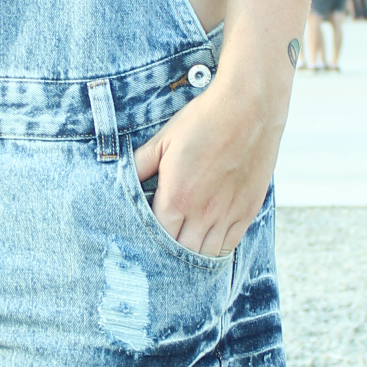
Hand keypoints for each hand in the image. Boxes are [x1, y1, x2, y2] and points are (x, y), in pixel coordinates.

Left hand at [132, 77, 283, 256]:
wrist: (249, 107)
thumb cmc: (203, 120)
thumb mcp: (163, 140)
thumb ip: (138, 166)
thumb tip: (118, 181)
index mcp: (176, 197)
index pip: (155, 238)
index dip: (146, 243)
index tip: (140, 241)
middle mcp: (202, 212)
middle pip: (179, 254)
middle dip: (166, 256)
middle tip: (157, 254)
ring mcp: (228, 214)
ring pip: (205, 256)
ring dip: (191, 259)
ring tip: (180, 256)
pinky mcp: (248, 210)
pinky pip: (229, 246)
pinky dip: (215, 252)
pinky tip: (205, 248)